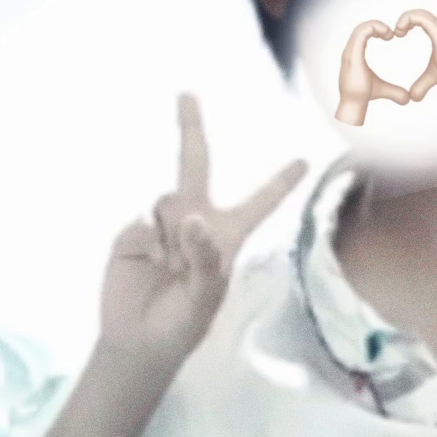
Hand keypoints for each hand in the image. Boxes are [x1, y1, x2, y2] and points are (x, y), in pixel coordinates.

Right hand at [100, 94, 307, 367]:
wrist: (137, 342)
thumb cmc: (183, 324)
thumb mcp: (205, 300)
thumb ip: (206, 259)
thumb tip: (191, 217)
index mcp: (226, 238)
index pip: (259, 205)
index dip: (280, 183)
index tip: (304, 160)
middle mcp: (195, 222)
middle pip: (195, 166)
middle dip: (190, 130)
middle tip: (186, 95)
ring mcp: (162, 225)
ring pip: (169, 201)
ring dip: (172, 231)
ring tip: (170, 269)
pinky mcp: (133, 235)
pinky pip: (142, 223)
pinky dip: (148, 242)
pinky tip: (150, 265)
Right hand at [335, 20, 411, 125]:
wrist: (353, 105)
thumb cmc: (363, 96)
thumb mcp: (383, 90)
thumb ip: (395, 91)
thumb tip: (407, 99)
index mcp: (355, 53)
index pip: (362, 32)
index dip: (375, 29)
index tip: (390, 36)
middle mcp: (350, 50)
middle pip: (361, 27)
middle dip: (376, 25)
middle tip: (391, 33)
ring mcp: (350, 52)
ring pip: (360, 28)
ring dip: (376, 26)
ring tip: (390, 33)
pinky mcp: (353, 55)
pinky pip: (361, 33)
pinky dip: (374, 29)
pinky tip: (387, 36)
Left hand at [393, 8, 436, 102]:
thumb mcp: (431, 77)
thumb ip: (421, 85)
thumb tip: (413, 97)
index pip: (421, 18)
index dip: (408, 22)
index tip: (398, 35)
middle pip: (420, 12)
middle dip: (405, 19)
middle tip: (396, 33)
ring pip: (420, 12)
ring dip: (405, 18)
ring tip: (397, 32)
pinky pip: (421, 18)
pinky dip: (408, 20)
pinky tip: (400, 33)